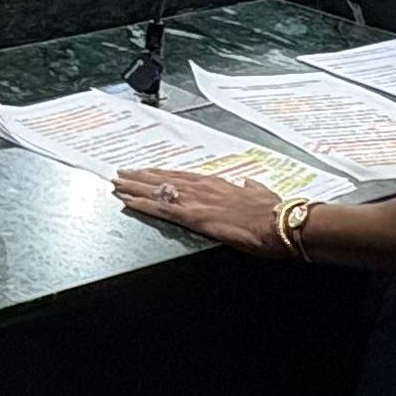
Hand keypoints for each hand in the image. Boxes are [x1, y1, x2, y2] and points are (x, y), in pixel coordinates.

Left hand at [109, 167, 288, 254]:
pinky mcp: (193, 217)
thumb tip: (249, 182)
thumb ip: (251, 187)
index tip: (147, 171)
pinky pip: (161, 209)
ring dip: (135, 187)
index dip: (162, 174)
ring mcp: (196, 200)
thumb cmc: (273, 212)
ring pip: (157, 190)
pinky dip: (142, 204)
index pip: (182, 176)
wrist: (277, 224)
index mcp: (217, 183)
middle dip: (141, 177)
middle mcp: (202, 187)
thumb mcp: (261, 193)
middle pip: (164, 179)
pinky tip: (128, 202)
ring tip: (117, 184)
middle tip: (121, 174)